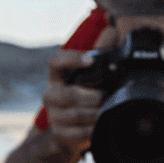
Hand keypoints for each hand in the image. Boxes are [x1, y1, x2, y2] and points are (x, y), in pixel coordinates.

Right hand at [42, 27, 117, 154]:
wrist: (77, 129)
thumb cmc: (87, 96)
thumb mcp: (93, 74)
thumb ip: (100, 52)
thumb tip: (112, 29)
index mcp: (58, 76)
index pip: (55, 62)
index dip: (71, 59)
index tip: (91, 60)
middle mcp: (51, 94)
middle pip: (67, 94)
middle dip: (91, 96)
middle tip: (106, 96)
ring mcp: (54, 115)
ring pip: (75, 114)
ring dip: (95, 112)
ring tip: (106, 109)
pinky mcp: (59, 133)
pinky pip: (78, 132)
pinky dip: (92, 128)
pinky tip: (100, 124)